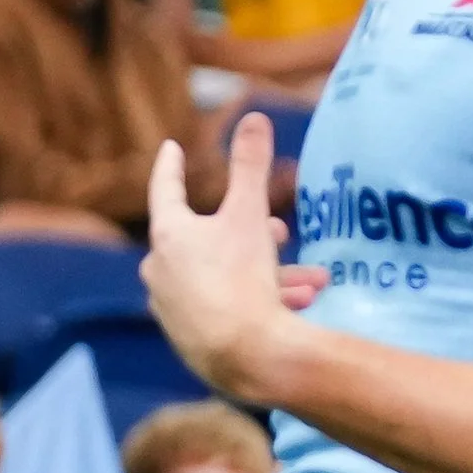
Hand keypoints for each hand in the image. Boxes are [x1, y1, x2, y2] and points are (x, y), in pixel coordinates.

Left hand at [142, 114, 293, 404]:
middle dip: (252, 231)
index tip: (172, 149)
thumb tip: (254, 117)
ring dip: (269, 271)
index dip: (171, 167)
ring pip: (225, 274)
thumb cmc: (241, 278)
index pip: (166, 189)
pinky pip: (227, 305)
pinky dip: (259, 297)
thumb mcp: (250, 215)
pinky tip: (299, 302)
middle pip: (206, 236)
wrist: (244, 355)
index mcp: (169, 235)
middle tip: (282, 231)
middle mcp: (161, 269)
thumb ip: (251, 166)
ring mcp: (172, 306)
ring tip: (311, 280)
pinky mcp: (190, 336)